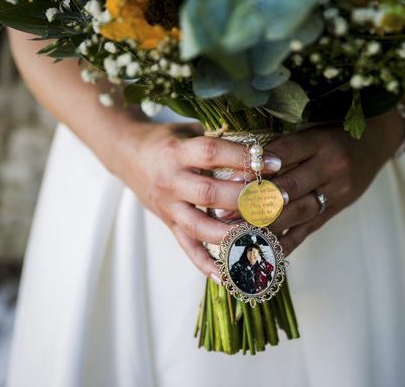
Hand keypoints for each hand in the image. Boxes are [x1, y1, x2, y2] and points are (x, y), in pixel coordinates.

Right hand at [110, 122, 280, 281]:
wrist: (126, 154)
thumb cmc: (168, 140)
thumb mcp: (190, 130)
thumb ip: (221, 137)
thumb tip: (262, 142)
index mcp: (177, 152)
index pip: (212, 153)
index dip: (243, 158)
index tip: (275, 163)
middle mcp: (170, 181)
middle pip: (209, 193)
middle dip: (246, 198)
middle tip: (278, 199)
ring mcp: (168, 206)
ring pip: (200, 226)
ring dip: (233, 233)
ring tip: (264, 233)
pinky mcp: (168, 224)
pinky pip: (187, 248)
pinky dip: (206, 264)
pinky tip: (227, 276)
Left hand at [231, 122, 404, 255]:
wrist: (376, 144)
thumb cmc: (334, 134)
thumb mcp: (313, 130)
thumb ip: (283, 146)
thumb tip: (241, 166)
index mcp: (322, 142)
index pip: (284, 153)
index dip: (258, 166)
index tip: (230, 177)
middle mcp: (332, 168)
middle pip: (289, 188)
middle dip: (254, 202)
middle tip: (224, 213)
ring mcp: (336, 193)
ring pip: (296, 213)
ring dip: (264, 226)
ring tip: (236, 234)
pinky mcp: (335, 211)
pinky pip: (307, 230)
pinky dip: (284, 244)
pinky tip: (262, 252)